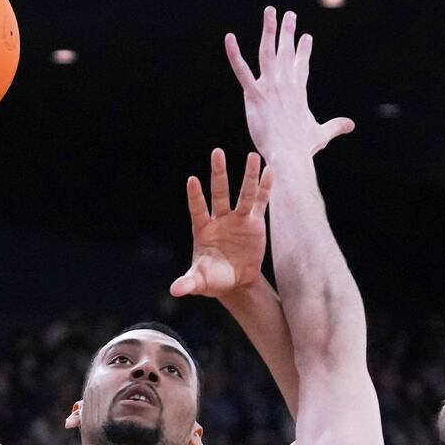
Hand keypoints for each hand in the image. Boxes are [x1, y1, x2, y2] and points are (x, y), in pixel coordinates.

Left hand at [171, 149, 275, 298]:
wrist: (235, 281)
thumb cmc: (213, 279)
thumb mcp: (200, 282)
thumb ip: (188, 283)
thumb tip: (175, 291)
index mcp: (202, 230)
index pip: (197, 209)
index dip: (195, 196)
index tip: (192, 180)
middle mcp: (219, 220)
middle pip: (219, 193)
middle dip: (218, 174)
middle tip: (217, 153)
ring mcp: (237, 219)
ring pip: (242, 193)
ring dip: (247, 175)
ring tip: (253, 156)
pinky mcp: (254, 223)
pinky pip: (260, 202)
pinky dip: (265, 188)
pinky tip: (269, 171)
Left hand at [225, 7, 353, 163]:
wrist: (289, 155)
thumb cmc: (303, 148)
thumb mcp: (321, 134)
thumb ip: (335, 126)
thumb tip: (351, 125)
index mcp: (299, 92)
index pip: (301, 66)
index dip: (303, 51)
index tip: (306, 36)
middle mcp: (286, 84)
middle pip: (286, 52)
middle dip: (288, 31)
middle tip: (289, 14)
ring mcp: (270, 87)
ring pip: (268, 52)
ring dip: (269, 30)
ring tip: (270, 11)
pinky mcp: (255, 95)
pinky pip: (242, 71)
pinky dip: (234, 54)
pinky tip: (229, 39)